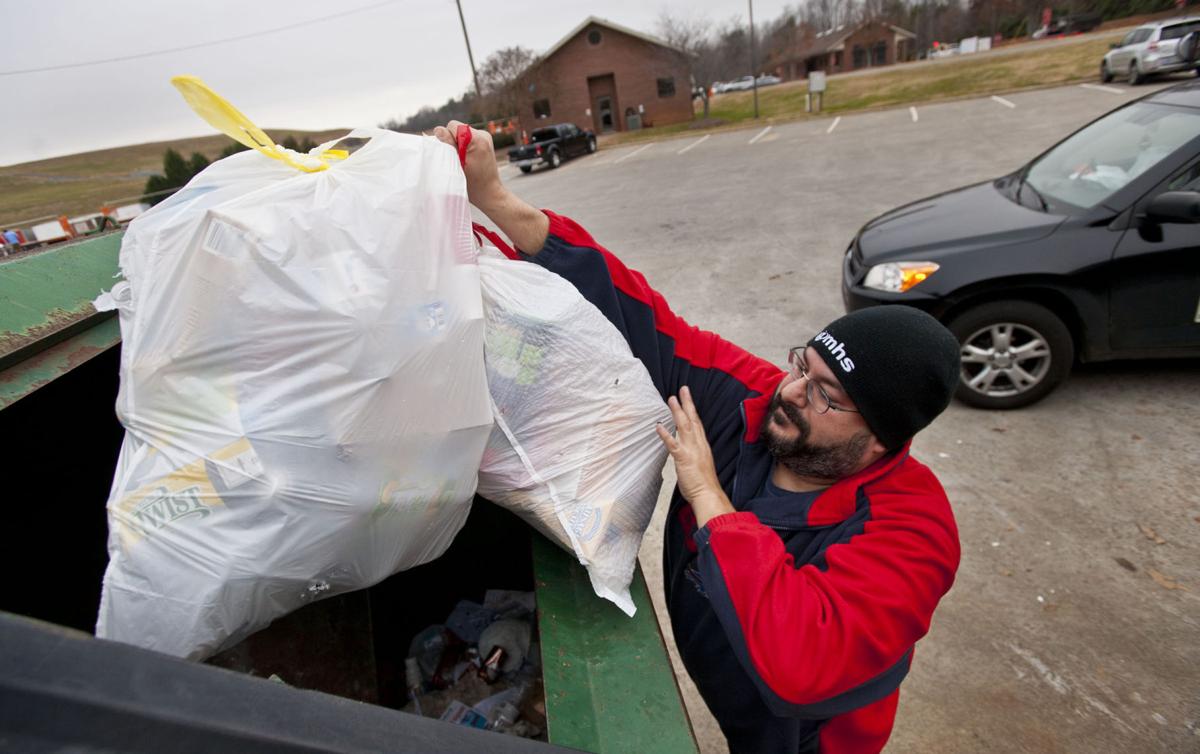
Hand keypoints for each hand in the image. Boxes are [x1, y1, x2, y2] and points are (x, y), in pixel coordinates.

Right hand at [430, 121, 506, 212]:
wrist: (490, 193)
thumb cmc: (474, 184)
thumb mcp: (457, 165)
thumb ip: (448, 146)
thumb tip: (438, 130)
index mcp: (477, 139)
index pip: (453, 126)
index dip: (447, 138)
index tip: (452, 154)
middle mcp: (483, 135)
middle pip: (457, 129)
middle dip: (453, 141)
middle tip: (457, 159)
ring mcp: (485, 138)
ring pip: (461, 134)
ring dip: (458, 145)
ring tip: (463, 161)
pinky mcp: (484, 142)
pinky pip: (468, 139)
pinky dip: (464, 147)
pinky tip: (468, 160)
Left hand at [656, 386, 733, 526]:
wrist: (708, 495)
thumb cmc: (704, 484)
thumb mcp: (700, 465)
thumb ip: (694, 456)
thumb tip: (688, 453)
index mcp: (702, 446)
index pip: (698, 424)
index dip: (693, 410)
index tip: (689, 399)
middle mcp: (698, 445)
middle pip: (693, 420)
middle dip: (687, 403)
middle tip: (683, 389)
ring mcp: (691, 450)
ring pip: (684, 426)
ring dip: (677, 412)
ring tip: (671, 399)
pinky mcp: (684, 459)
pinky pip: (673, 444)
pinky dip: (666, 434)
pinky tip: (659, 425)